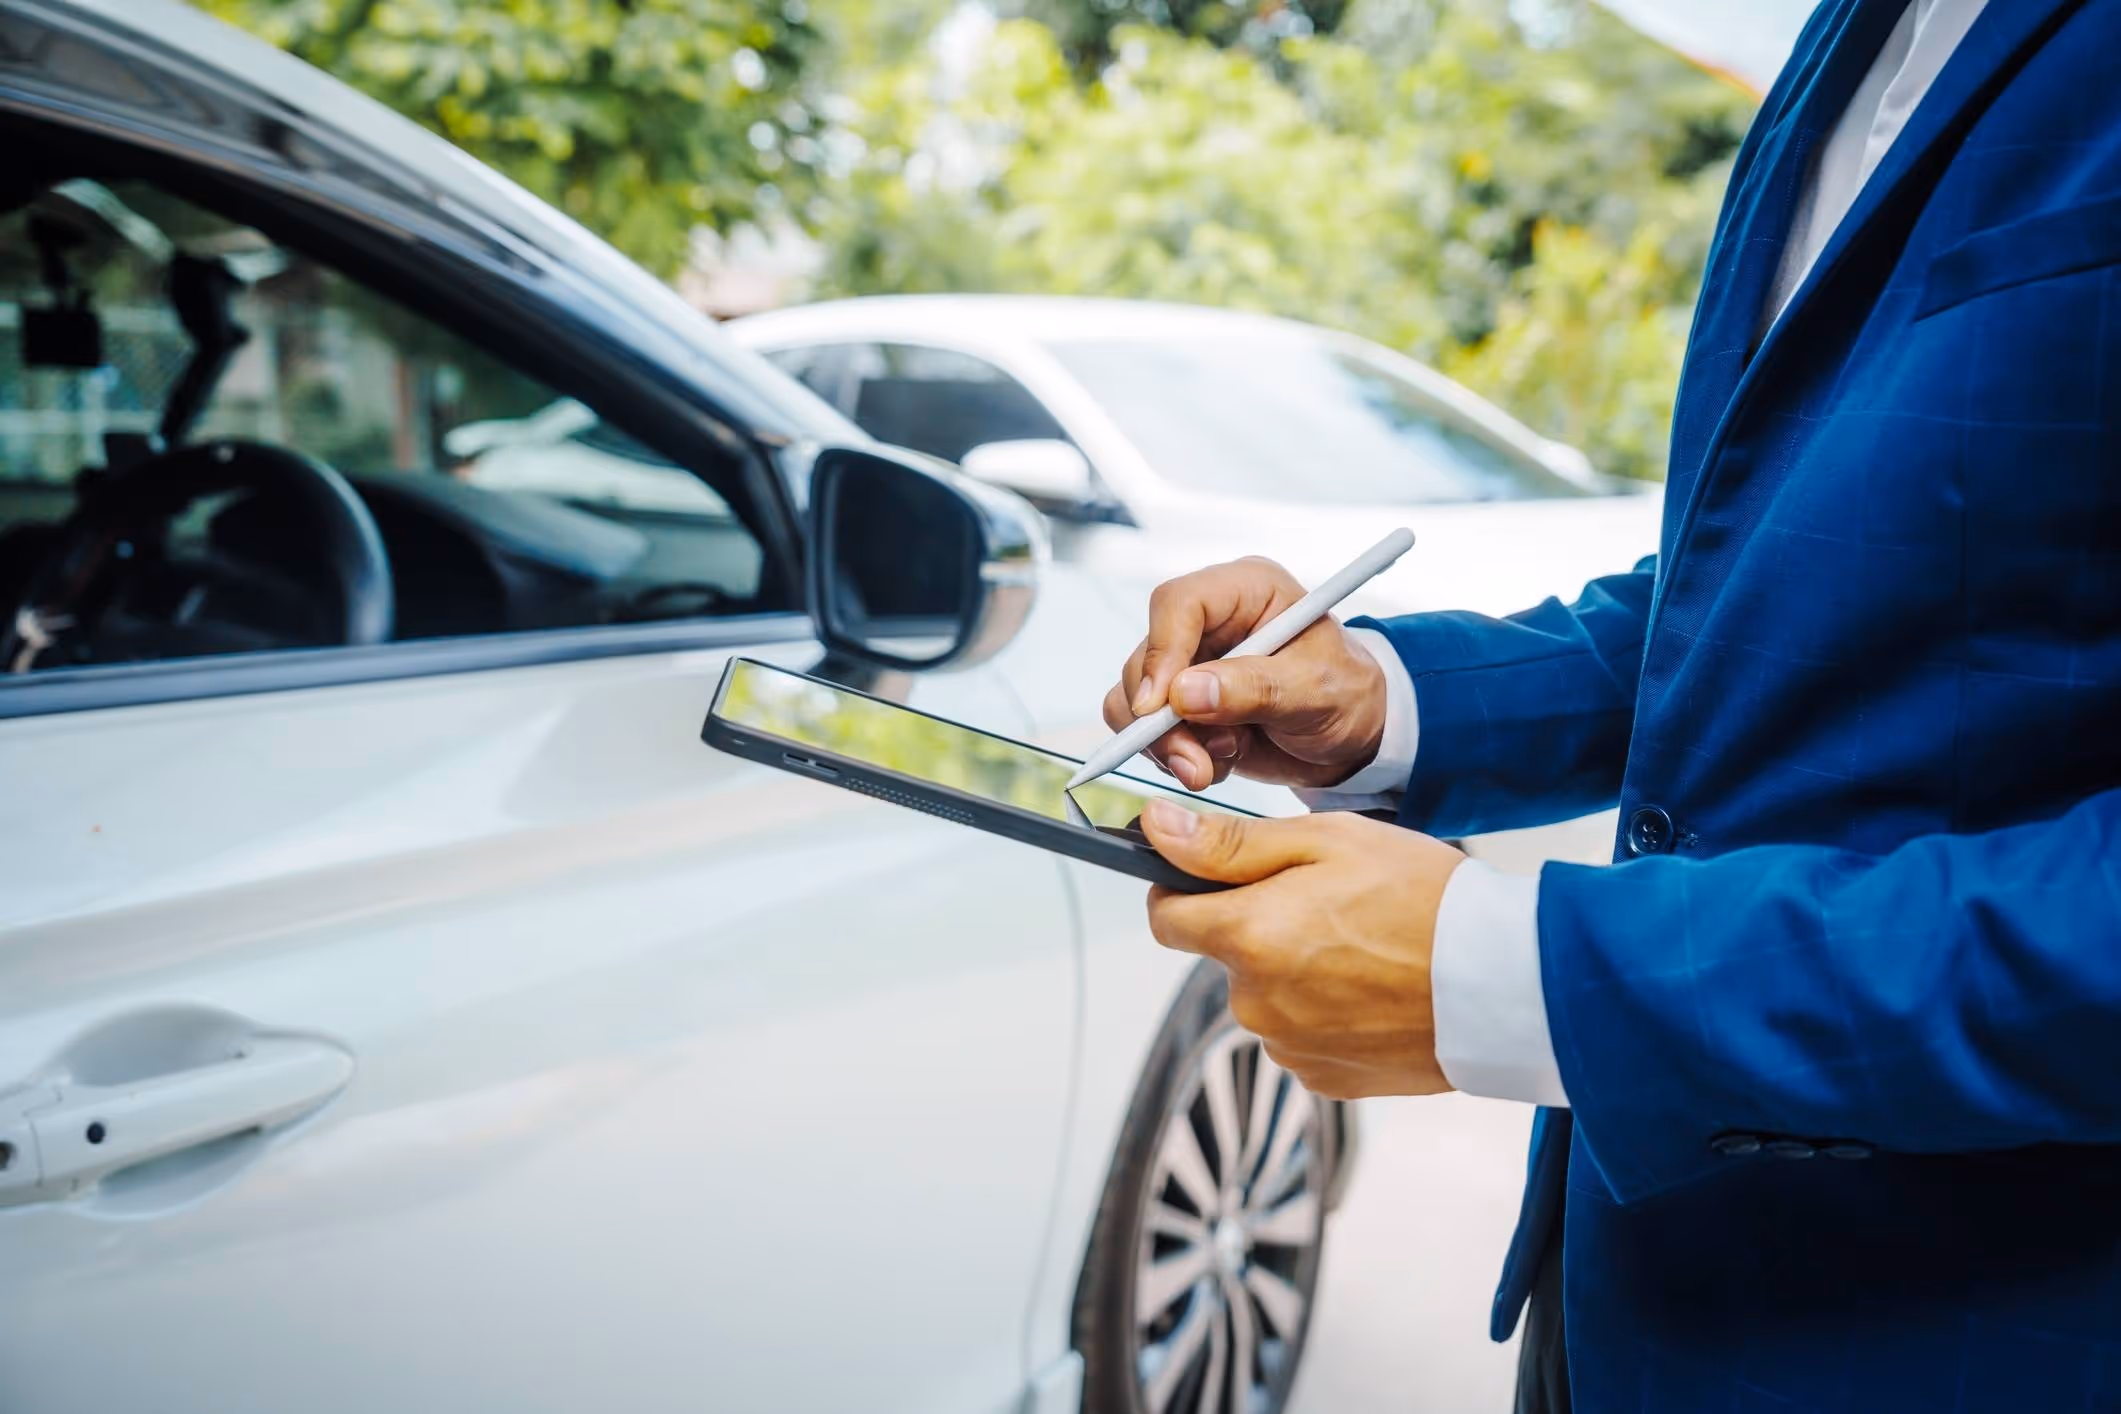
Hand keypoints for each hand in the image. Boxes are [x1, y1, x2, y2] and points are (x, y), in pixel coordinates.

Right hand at [1101, 557, 1386, 790]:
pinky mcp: (1180, 704)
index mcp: (1246, 591)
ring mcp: (1190, 664)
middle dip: (1164, 721)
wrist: (1351, 738)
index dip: (1162, 652)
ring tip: (1220, 763)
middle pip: (1147, 658)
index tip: (1161, 706)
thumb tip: (1184, 693)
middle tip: (1195, 763)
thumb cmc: (1346, 695)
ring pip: (1136, 700)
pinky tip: (1218, 763)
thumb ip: (1254, 689)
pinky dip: (1174, 757)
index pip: (1179, 603)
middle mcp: (1209, 622)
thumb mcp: (1317, 690)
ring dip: (1169, 745)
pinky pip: (1146, 731)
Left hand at [1140, 800, 1463, 1099]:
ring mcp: (1290, 1047)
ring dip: (1295, 970)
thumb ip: (1229, 843)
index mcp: (1248, 937)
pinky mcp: (1325, 1077)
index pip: (1166, 918)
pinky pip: (1302, 1034)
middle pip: (1226, 955)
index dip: (1185, 889)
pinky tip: (1374, 988)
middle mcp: (1256, 1002)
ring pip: (1266, 995)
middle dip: (1258, 926)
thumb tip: (1155, 829)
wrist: (1505, 982)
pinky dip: (1326, 1011)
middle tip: (1330, 902)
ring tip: (1364, 946)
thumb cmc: (1423, 899)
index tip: (1223, 875)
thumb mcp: (1327, 842)